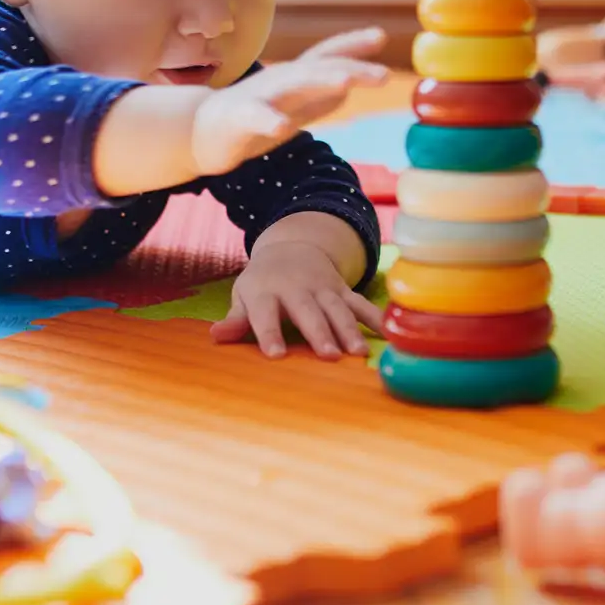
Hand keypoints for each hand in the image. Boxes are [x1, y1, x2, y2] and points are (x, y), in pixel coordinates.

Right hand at [189, 28, 388, 174]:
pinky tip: (284, 127)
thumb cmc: (250, 119)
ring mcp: (258, 97)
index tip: (381, 36)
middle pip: (318, 69)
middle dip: (351, 68)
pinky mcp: (237, 119)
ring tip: (345, 83)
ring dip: (319, 82)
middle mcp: (279, 81)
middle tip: (384, 75)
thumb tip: (349, 89)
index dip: (352, 46)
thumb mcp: (290, 109)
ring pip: (291, 86)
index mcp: (294, 79)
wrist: (198, 132)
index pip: (326, 57)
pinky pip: (254, 118)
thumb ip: (318, 100)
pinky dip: (270, 121)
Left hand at [210, 239, 385, 358]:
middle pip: (309, 312)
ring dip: (349, 330)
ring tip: (357, 354)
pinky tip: (387, 335)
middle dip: (319, 334)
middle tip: (328, 357)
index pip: (266, 314)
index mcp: (267, 292)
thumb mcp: (244, 295)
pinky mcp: (343, 289)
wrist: (292, 247)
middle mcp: (297, 288)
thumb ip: (236, 319)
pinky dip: (375, 318)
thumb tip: (216, 336)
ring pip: (338, 309)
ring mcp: (324, 288)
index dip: (270, 333)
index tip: (276, 356)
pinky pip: (360, 304)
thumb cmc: (263, 282)